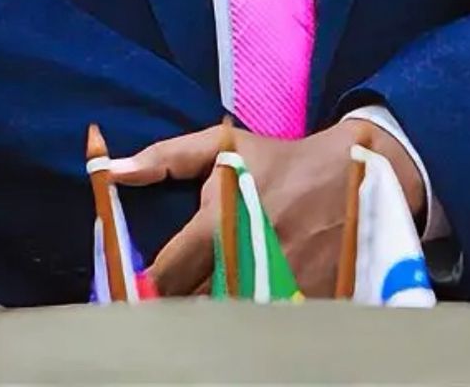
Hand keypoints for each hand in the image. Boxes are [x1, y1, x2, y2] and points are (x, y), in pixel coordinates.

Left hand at [111, 119, 424, 297]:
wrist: (355, 173)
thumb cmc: (280, 159)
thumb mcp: (224, 143)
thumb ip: (166, 156)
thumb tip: (114, 169)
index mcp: (220, 219)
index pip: (166, 272)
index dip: (146, 281)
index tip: (138, 281)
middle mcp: (246, 258)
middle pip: (190, 304)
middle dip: (173, 302)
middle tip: (165, 295)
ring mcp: (278, 286)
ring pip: (224, 320)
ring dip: (208, 314)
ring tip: (201, 301)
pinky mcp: (306, 303)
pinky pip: (263, 327)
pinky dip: (247, 320)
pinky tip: (238, 311)